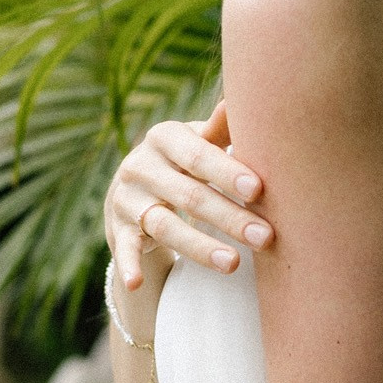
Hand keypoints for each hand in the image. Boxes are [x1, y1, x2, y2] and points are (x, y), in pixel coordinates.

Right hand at [104, 100, 273, 290]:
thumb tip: (250, 99)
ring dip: (201, 247)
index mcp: (165, 137)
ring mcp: (126, 198)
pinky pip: (124, 248)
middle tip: (265, 236)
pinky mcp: (117, 229)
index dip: (227, 171)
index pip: (198, 155)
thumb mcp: (200, 142)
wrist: (139, 186)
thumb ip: (223, 128)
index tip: (257, 189)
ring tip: (234, 264)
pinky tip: (136, 282)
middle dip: (229, 217)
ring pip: (165, 225)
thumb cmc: (187, 161)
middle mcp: (140, 164)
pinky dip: (128, 264)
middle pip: (189, 194)